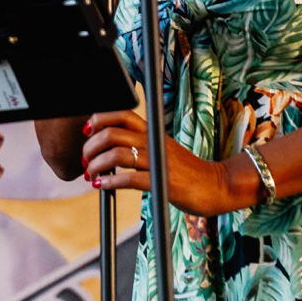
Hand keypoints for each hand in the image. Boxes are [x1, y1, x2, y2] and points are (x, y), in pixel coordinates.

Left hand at [81, 109, 251, 217]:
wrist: (216, 185)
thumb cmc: (188, 171)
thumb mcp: (164, 150)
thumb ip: (142, 146)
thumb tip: (112, 151)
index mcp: (154, 132)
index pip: (123, 114)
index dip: (100, 119)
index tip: (87, 132)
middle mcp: (154, 142)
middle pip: (113, 133)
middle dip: (92, 146)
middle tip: (85, 160)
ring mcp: (158, 161)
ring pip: (117, 154)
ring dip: (97, 164)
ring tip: (90, 175)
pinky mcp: (162, 182)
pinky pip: (130, 179)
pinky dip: (111, 182)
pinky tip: (102, 186)